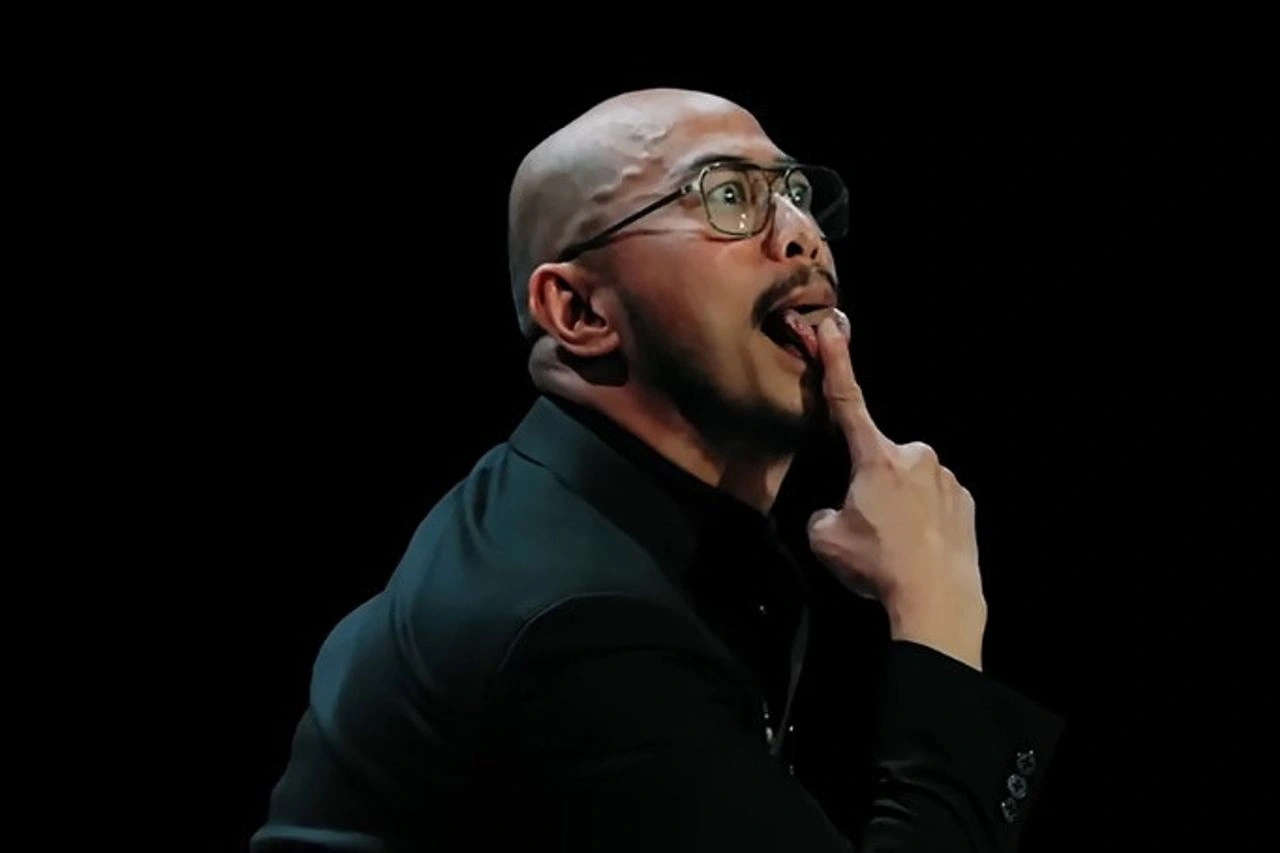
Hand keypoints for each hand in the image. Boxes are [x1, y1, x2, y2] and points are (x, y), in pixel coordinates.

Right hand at [806, 315, 986, 669]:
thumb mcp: (825, 539)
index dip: (836, 363)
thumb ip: (826, 512)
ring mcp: (945, 478)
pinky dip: (923, 521)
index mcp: (875, 458)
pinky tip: (919, 549)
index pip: (848, 401)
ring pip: (909, 484)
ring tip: (895, 547)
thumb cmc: (878, 565)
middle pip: (879, 461)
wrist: (938, 600)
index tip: (833, 327)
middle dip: (871, 485)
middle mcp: (914, 457)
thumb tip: (838, 512)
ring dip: (898, 506)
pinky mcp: (965, 502)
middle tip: (867, 529)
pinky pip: (934, 502)